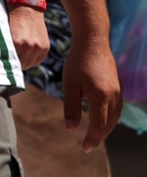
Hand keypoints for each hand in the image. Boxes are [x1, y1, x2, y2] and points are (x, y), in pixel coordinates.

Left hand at [8, 5, 49, 68]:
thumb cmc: (12, 18)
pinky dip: (35, 58)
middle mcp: (28, 46)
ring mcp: (38, 47)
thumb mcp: (7, 32)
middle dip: (19, 61)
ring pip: (31, 64)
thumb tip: (6, 60)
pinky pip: (39, 59)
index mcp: (16, 42)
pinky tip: (30, 51)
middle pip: (22, 65)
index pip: (12, 62)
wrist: (27, 7)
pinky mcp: (45, 46)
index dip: (10, 61)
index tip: (8, 60)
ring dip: (27, 60)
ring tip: (22, 53)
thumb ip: (7, 46)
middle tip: (15, 56)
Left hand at [62, 37, 121, 151]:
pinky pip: (117, 108)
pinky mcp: (118, 87)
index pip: (99, 125)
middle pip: (109, 124)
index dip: (92, 138)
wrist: (93, 41)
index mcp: (100, 95)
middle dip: (99, 137)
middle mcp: (113, 95)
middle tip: (88, 145)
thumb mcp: (70, 83)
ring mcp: (118, 91)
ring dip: (106, 129)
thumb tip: (70, 128)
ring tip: (94, 136)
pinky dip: (110, 118)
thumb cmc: (77, 61)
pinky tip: (102, 120)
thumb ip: (71, 106)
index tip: (84, 147)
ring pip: (115, 117)